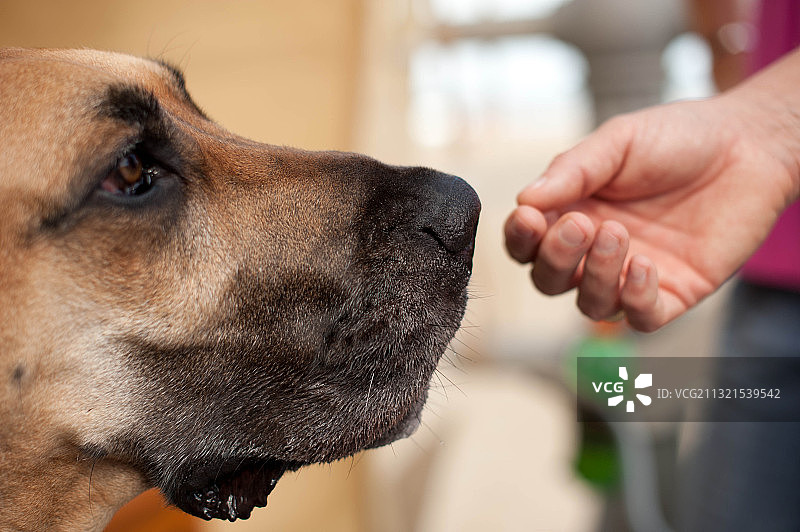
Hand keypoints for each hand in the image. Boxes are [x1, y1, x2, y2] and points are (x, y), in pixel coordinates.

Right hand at [505, 94, 798, 330]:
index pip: (528, 244)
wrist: (747, 144)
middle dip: (556, 258)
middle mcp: (595, 251)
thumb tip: (524, 201)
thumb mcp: (617, 141)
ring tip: (617, 233)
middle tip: (581, 224)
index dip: (520, 239)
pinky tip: (644, 264)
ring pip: (591, 305)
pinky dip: (634, 299)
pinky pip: (640, 318)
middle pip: (550, 281)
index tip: (530, 217)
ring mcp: (631, 275)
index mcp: (573, 213)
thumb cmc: (677, 137)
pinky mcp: (673, 293)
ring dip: (594, 276)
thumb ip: (571, 170)